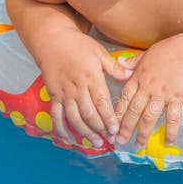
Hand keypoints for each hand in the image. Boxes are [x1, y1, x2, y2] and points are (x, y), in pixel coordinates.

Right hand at [39, 29, 132, 146]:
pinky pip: (56, 115)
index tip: (116, 130)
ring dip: (85, 132)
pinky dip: (61, 129)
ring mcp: (64, 93)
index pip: (101, 102)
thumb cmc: (78, 45)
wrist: (52, 40)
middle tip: (111, 140)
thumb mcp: (99, 52)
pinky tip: (70, 139)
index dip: (109, 118)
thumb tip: (130, 75)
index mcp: (91, 78)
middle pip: (89, 114)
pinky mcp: (53, 95)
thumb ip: (114, 66)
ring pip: (74, 118)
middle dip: (100, 129)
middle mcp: (77, 88)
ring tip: (96, 142)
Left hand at [114, 35, 182, 148]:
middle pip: (133, 110)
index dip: (117, 112)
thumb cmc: (173, 49)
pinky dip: (170, 131)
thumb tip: (118, 61)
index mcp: (139, 76)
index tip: (111, 124)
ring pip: (149, 117)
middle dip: (125, 128)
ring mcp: (163, 94)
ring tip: (138, 146)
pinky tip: (168, 141)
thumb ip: (133, 61)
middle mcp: (148, 87)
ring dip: (143, 133)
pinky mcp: (178, 99)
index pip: (124, 97)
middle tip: (120, 142)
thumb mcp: (148, 53)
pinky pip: (172, 118)